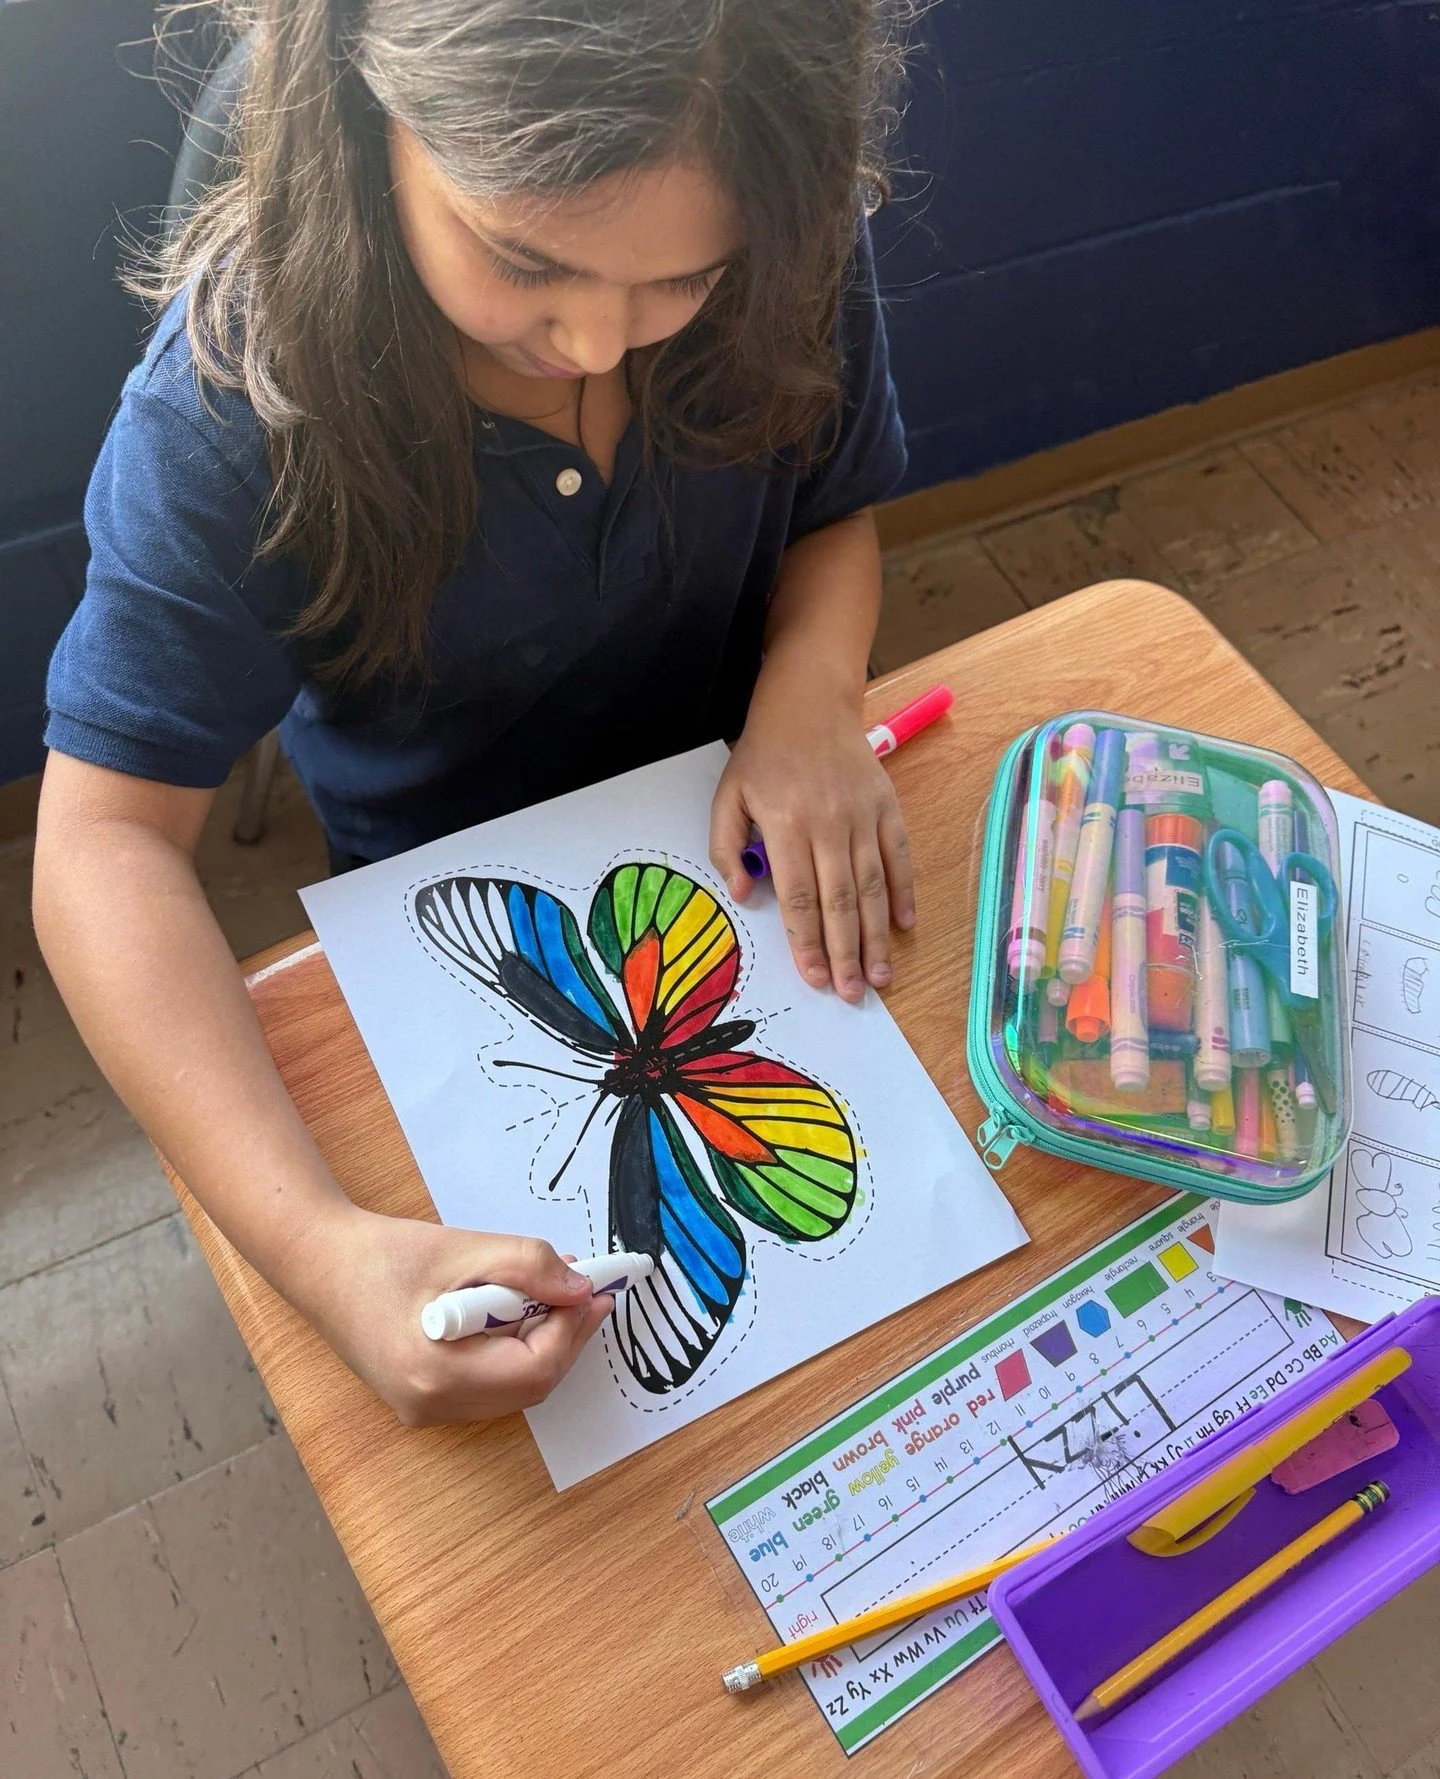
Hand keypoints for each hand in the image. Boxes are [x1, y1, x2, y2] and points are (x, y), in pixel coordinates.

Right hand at [291, 1204, 614, 1426]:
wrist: (319, 1264)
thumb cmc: (383, 1254)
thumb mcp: (464, 1251)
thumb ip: (529, 1267)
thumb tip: (581, 1290)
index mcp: (436, 1376)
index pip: (535, 1369)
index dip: (572, 1329)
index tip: (595, 1288)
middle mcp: (431, 1407)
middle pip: (529, 1387)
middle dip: (565, 1336)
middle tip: (587, 1289)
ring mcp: (424, 1411)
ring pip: (512, 1390)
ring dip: (543, 1343)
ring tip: (555, 1293)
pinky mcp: (422, 1400)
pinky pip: (489, 1386)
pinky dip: (513, 1351)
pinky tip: (519, 1312)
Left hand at [710, 676, 915, 1002]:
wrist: (809, 702)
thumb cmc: (763, 754)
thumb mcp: (728, 796)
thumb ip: (726, 848)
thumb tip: (746, 896)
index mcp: (786, 824)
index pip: (799, 897)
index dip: (808, 942)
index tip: (816, 978)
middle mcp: (829, 822)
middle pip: (839, 901)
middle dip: (847, 953)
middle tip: (855, 993)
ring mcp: (862, 815)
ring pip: (872, 886)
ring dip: (877, 935)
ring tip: (882, 975)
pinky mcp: (887, 806)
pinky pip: (899, 855)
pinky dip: (904, 891)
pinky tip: (904, 925)